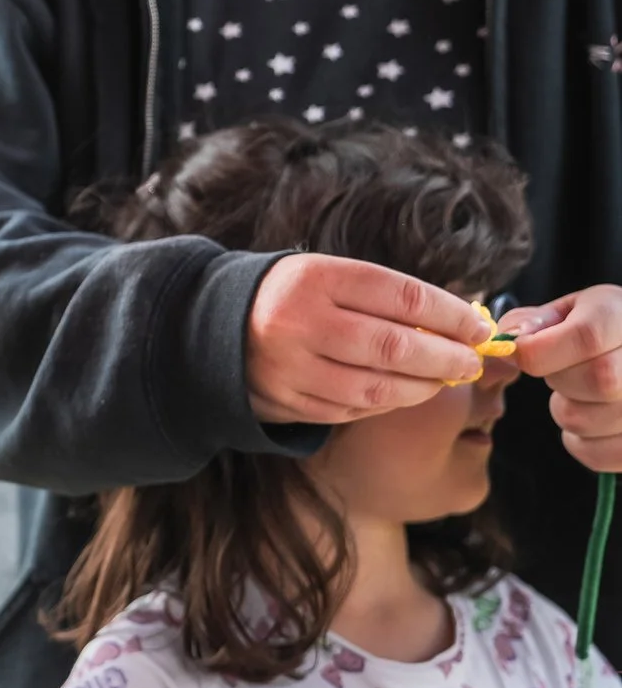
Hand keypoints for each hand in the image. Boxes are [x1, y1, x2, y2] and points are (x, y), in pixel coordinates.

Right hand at [246, 254, 491, 423]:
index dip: (451, 316)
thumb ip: (385, 297)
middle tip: (472, 363)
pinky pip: (350, 411)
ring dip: (421, 388)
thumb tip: (458, 323)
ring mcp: (289, 367)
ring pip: (376, 388)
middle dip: (446, 359)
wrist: (209, 325)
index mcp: (316, 279)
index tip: (478, 327)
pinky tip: (400, 394)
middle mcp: (300, 323)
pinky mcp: (285, 402)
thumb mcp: (327, 276)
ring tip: (441, 381)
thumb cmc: (289, 297)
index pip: (403, 297)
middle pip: (395, 348)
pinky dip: (384, 404)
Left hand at [503, 286, 621, 469]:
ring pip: (588, 420)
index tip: (522, 353)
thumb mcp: (570, 311)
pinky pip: (598, 453)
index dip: (540, 351)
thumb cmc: (600, 330)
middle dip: (559, 380)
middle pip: (596, 380)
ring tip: (581, 394)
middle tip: (562, 371)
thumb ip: (535, 323)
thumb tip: (509, 340)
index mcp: (621, 316)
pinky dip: (581, 443)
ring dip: (568, 411)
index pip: (586, 337)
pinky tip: (591, 419)